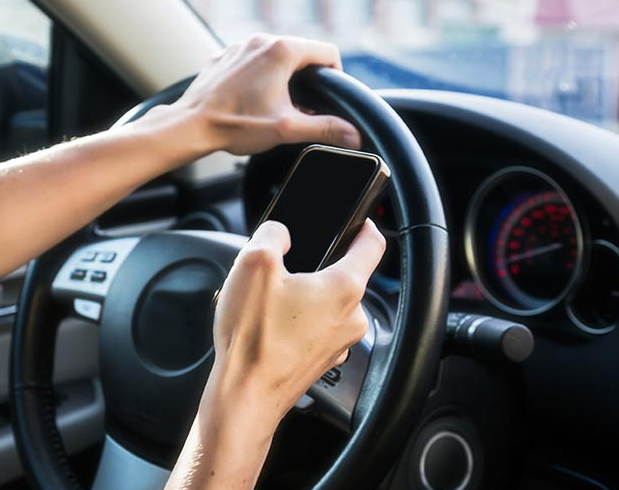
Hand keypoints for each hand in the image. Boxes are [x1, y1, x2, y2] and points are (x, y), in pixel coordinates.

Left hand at [171, 34, 360, 154]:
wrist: (190, 126)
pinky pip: (251, 61)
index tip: (328, 97)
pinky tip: (251, 101)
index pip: (327, 52)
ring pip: (275, 57)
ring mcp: (240, 47)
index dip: (335, 76)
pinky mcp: (224, 56)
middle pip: (301, 53)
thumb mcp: (286, 129)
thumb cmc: (234, 124)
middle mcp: (261, 41)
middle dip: (306, 80)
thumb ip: (325, 129)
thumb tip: (354, 135)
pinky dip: (258, 77)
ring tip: (276, 106)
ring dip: (282, 78)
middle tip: (302, 107)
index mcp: (281, 50)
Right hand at [208, 219, 384, 427]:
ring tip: (267, 304)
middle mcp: (351, 317)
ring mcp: (339, 342)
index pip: (373, 244)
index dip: (363, 225)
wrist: (245, 396)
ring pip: (325, 304)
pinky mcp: (321, 360)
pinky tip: (267, 327)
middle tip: (281, 271)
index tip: (357, 221)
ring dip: (302, 298)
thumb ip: (271, 235)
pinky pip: (314, 329)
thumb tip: (279, 234)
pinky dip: (295, 323)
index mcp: (344, 287)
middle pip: (341, 276)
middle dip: (313, 268)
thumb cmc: (254, 338)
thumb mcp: (253, 265)